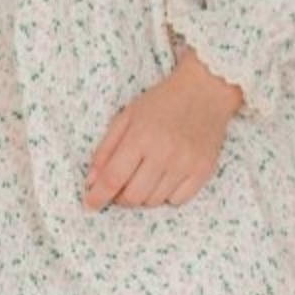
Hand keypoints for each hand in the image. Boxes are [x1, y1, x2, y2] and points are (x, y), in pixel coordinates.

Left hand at [82, 49, 243, 211]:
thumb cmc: (162, 102)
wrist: (204, 91)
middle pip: (133, 196)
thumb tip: (91, 181)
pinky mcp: (203, 171)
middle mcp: (163, 153)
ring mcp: (185, 165)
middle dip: (121, 196)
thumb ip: (106, 148)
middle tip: (122, 184)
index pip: (113, 177)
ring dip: (144, 194)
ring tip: (146, 174)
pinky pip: (178, 201)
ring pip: (154, 201)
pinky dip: (167, 195)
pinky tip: (167, 176)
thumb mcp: (127, 116)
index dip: (98, 195)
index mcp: (140, 136)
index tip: (90, 204)